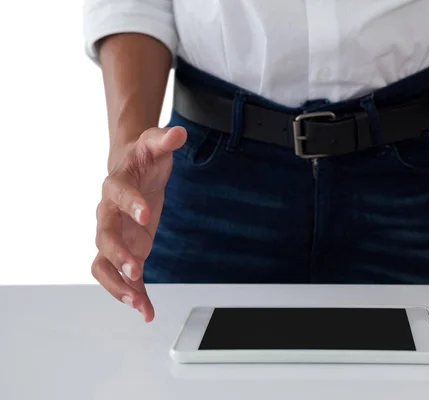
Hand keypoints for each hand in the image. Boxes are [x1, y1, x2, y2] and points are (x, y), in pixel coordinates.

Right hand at [92, 126, 186, 321]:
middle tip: (136, 269)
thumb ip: (165, 140)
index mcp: (115, 185)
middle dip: (118, 254)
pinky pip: (121, 277)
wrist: (132, 169)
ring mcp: (115, 236)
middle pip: (103, 236)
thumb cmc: (143, 158)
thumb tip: (179, 133)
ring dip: (118, 284)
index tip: (147, 216)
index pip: (117, 195)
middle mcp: (108, 213)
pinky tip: (146, 311)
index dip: (130, 204)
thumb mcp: (154, 144)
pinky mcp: (125, 251)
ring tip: (138, 302)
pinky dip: (133, 294)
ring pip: (103, 263)